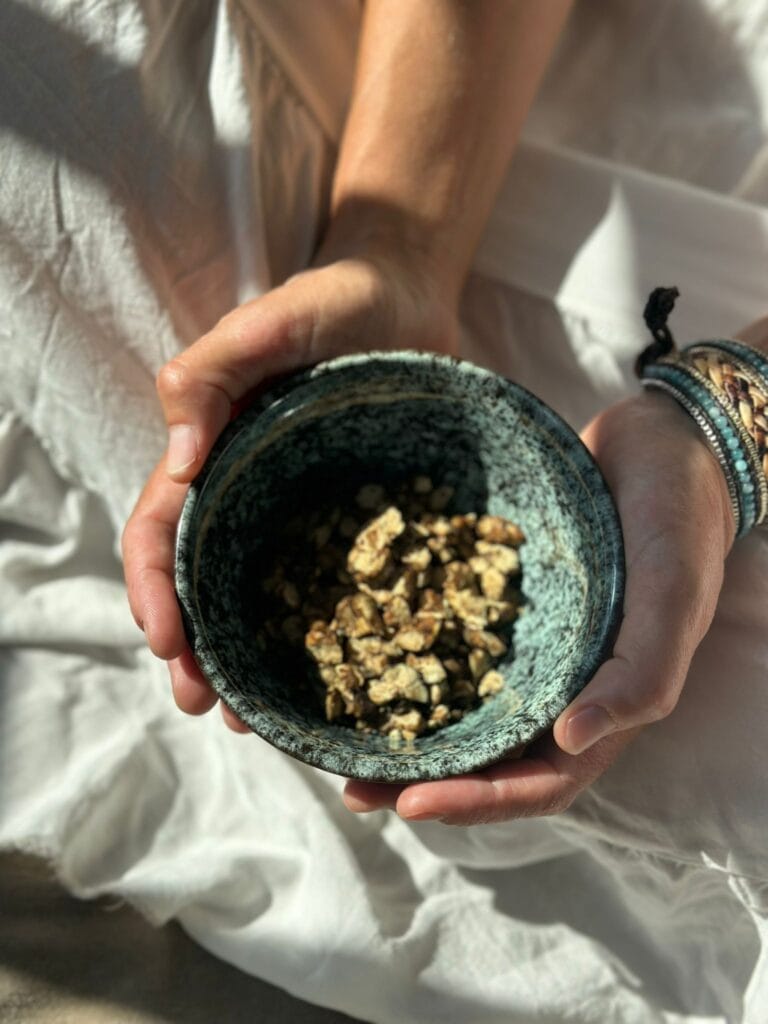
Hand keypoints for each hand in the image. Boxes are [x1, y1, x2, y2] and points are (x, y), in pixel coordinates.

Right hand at [122, 236, 458, 729]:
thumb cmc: (332, 300)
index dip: (153, 591)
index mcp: (210, 454)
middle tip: (206, 707)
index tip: (168, 644)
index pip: (160, 533)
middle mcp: (244, 493)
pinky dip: (319, 635)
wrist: (405, 293)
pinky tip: (330, 679)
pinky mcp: (351, 518)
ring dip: (248, 660)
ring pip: (258, 598)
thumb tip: (178, 466)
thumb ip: (207, 380)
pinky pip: (329, 584)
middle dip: (194, 649)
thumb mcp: (262, 325)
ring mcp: (296, 511)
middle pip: (201, 583)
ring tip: (255, 719)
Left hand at [344, 390, 734, 822]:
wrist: (660, 444)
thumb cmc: (678, 523)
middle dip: (425, 780)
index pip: (540, 780)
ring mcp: (528, 645)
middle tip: (354, 788)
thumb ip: (641, 676)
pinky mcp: (503, 602)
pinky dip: (416, 658)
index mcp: (604, 703)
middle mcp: (559, 685)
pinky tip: (367, 655)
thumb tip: (570, 741)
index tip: (410, 803)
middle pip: (489, 756)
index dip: (479, 801)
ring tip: (343, 740)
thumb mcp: (672, 598)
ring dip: (411, 731)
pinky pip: (455, 640)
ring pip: (465, 706)